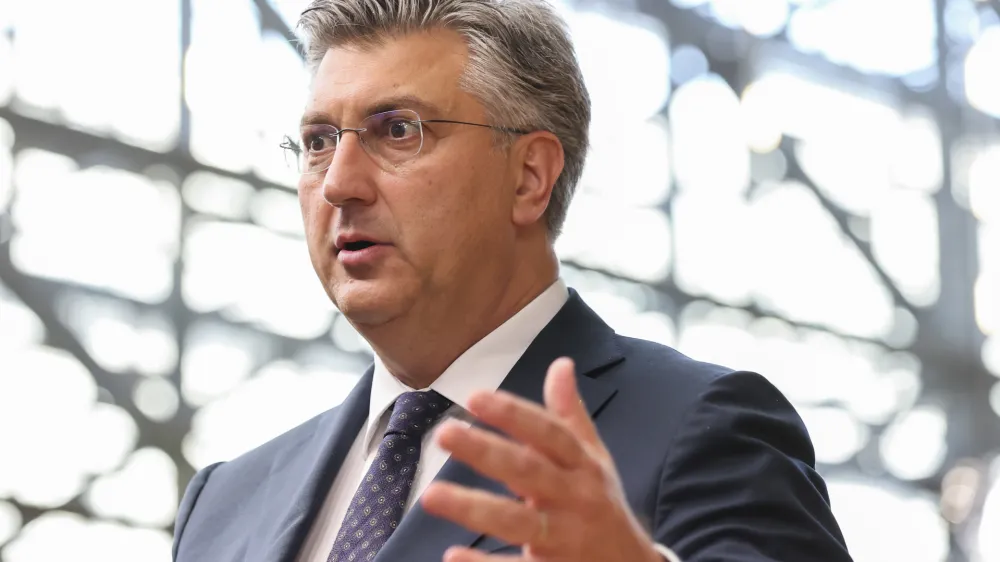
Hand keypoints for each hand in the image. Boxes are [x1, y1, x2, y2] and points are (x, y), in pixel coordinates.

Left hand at [420, 357, 662, 561]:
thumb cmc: (602, 506)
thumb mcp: (595, 459)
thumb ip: (571, 415)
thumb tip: (561, 364)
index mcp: (583, 466)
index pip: (549, 433)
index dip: (514, 414)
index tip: (475, 397)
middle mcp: (575, 498)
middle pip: (529, 472)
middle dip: (487, 452)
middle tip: (445, 433)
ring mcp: (564, 539)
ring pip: (519, 522)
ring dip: (475, 508)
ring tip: (431, 495)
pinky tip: (453, 556)